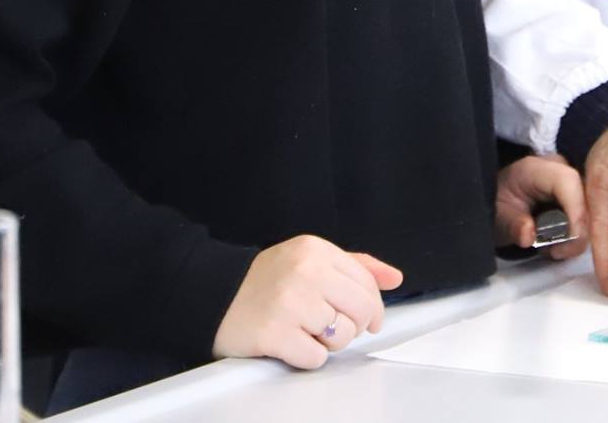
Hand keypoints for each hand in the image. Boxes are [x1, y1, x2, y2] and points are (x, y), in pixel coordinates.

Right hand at [212, 235, 402, 368]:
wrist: (213, 297)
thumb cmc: (266, 282)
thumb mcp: (309, 260)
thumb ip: (355, 267)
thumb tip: (395, 278)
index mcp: (315, 250)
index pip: (367, 283)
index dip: (373, 308)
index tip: (368, 320)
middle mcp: (305, 272)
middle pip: (361, 310)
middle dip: (352, 327)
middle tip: (331, 327)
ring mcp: (289, 302)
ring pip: (341, 337)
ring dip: (328, 343)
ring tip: (304, 331)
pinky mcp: (274, 333)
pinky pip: (316, 358)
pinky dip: (306, 357)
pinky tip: (290, 343)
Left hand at [495, 154, 587, 260]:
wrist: (498, 202)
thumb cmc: (497, 206)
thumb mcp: (498, 218)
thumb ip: (512, 225)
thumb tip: (528, 235)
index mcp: (537, 169)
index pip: (568, 182)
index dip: (576, 211)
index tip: (570, 240)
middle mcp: (559, 169)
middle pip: (586, 198)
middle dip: (577, 231)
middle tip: (555, 251)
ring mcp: (571, 181)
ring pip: (592, 210)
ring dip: (577, 236)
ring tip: (551, 247)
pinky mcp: (578, 196)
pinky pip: (589, 216)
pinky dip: (577, 235)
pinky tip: (558, 242)